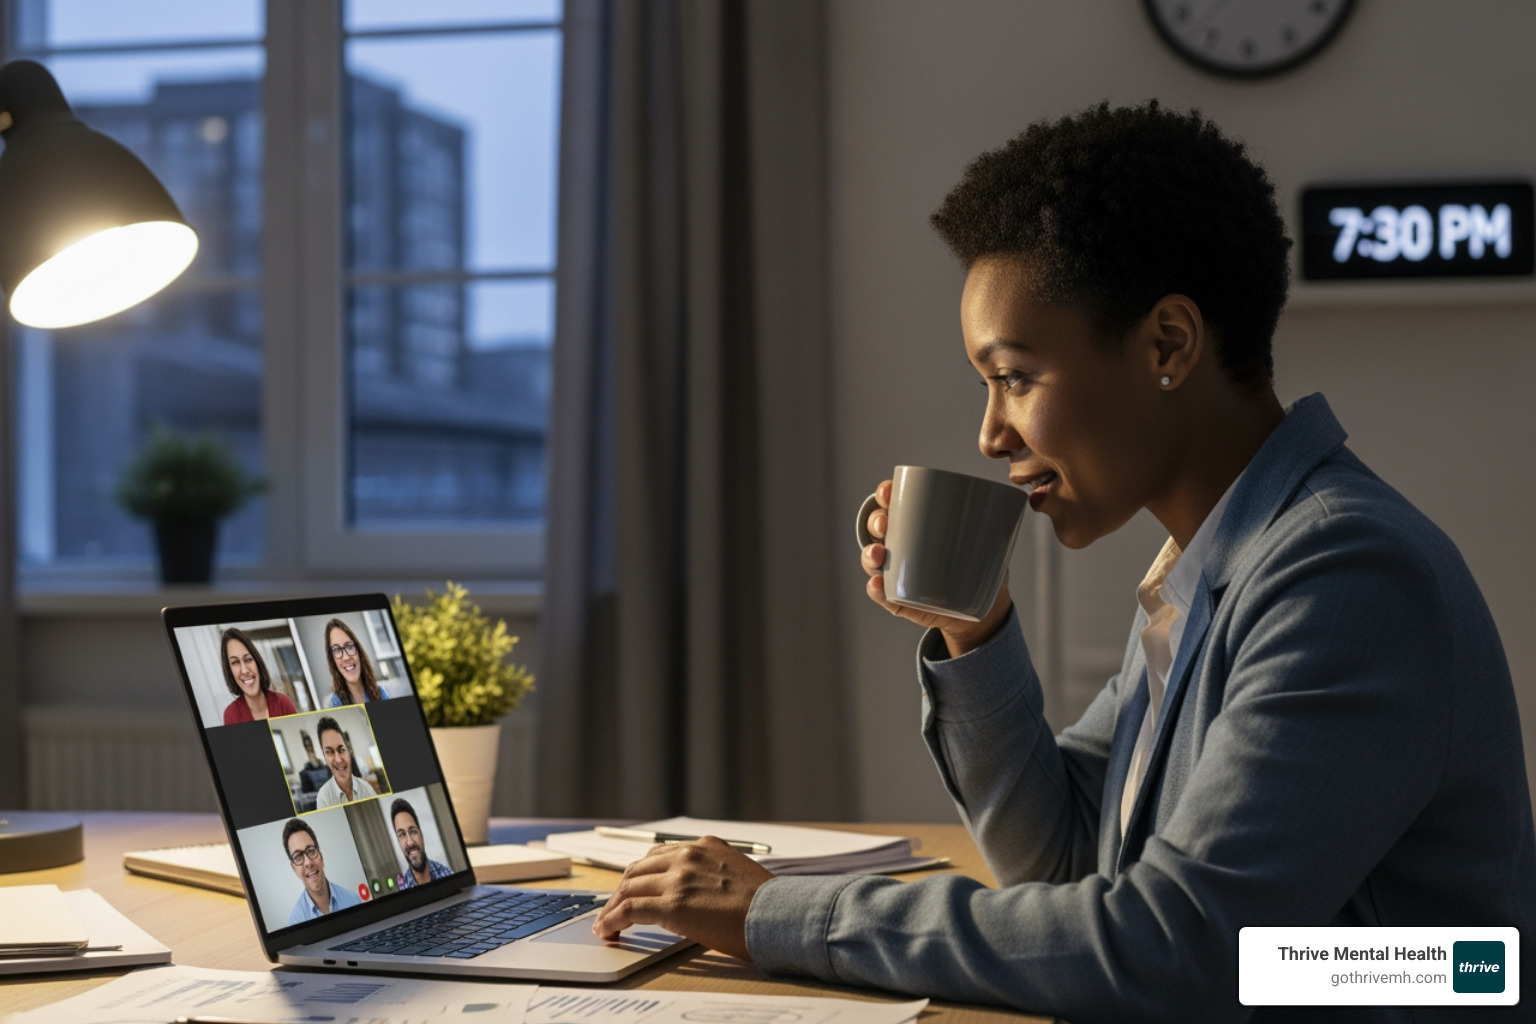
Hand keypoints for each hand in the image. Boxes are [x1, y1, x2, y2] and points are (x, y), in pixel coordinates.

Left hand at [591, 837, 773, 960]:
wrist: (777, 915)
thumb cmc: (766, 903)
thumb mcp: (737, 873)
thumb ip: (711, 874)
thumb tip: (695, 893)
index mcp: (704, 845)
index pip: (659, 855)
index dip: (641, 875)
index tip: (633, 888)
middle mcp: (688, 854)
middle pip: (638, 869)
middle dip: (623, 889)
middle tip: (614, 908)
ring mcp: (678, 877)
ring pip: (629, 887)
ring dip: (613, 906)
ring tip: (606, 924)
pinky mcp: (671, 904)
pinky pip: (630, 909)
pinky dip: (612, 919)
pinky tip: (607, 931)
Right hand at [861, 478, 1013, 656]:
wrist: (981, 610)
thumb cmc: (981, 567)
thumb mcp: (990, 542)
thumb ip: (999, 525)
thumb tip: (1024, 501)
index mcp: (919, 524)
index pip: (895, 502)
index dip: (885, 493)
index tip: (887, 490)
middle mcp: (903, 545)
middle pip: (879, 527)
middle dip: (876, 520)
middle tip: (886, 523)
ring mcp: (898, 572)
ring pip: (874, 559)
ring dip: (870, 554)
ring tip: (880, 554)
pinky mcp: (900, 599)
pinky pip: (881, 594)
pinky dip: (876, 589)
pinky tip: (877, 584)